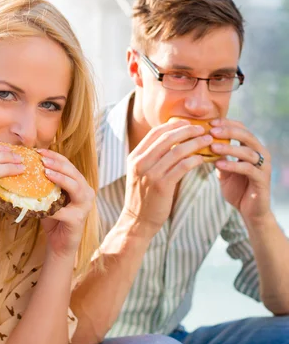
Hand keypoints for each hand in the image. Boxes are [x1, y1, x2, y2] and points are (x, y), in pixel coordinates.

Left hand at [37, 150, 94, 259]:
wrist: (60, 245)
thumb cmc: (53, 218)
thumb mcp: (50, 197)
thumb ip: (46, 184)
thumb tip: (26, 166)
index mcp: (80, 185)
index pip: (69, 166)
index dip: (55, 157)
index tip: (40, 151)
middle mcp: (86, 193)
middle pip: (73, 173)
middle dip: (57, 164)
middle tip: (42, 159)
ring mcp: (84, 206)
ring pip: (74, 186)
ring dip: (60, 178)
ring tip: (46, 171)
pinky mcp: (77, 219)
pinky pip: (63, 210)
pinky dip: (50, 206)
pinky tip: (39, 202)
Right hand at [122, 119, 211, 234]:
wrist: (137, 220)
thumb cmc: (144, 195)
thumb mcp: (142, 172)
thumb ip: (153, 157)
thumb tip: (174, 140)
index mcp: (135, 156)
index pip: (155, 132)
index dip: (174, 125)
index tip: (188, 123)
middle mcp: (141, 162)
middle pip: (167, 138)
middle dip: (187, 130)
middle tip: (202, 129)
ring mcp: (150, 174)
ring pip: (177, 151)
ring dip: (195, 143)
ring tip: (208, 141)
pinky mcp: (162, 186)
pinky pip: (182, 167)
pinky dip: (194, 159)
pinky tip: (203, 158)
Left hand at [210, 119, 271, 225]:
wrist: (251, 212)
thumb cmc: (237, 189)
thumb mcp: (224, 170)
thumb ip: (217, 157)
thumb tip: (200, 143)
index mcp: (252, 148)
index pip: (241, 128)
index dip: (226, 123)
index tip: (209, 122)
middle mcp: (261, 153)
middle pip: (246, 135)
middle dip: (228, 131)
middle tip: (211, 131)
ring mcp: (263, 166)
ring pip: (248, 151)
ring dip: (229, 148)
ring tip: (213, 147)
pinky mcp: (263, 179)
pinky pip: (248, 169)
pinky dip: (233, 165)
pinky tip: (219, 164)